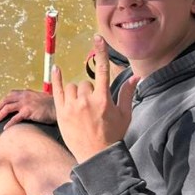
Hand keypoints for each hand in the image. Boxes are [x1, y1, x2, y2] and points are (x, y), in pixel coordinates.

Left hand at [0, 89, 54, 126]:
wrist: (58, 108)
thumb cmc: (51, 105)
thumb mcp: (39, 98)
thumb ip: (31, 99)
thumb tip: (25, 106)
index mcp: (26, 93)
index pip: (11, 94)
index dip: (3, 100)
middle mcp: (24, 96)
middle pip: (6, 100)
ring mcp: (25, 103)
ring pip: (8, 107)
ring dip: (0, 114)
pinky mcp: (28, 111)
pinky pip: (15, 118)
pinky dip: (9, 123)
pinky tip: (6, 128)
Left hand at [52, 36, 137, 163]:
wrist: (97, 156)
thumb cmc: (113, 135)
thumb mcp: (124, 115)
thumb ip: (127, 93)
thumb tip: (136, 77)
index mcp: (103, 100)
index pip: (102, 70)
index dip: (100, 52)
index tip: (98, 38)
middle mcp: (87, 101)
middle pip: (85, 83)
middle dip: (89, 91)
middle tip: (92, 108)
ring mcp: (72, 107)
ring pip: (72, 87)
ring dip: (77, 93)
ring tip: (81, 108)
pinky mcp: (61, 112)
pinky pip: (57, 90)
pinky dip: (57, 79)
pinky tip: (57, 69)